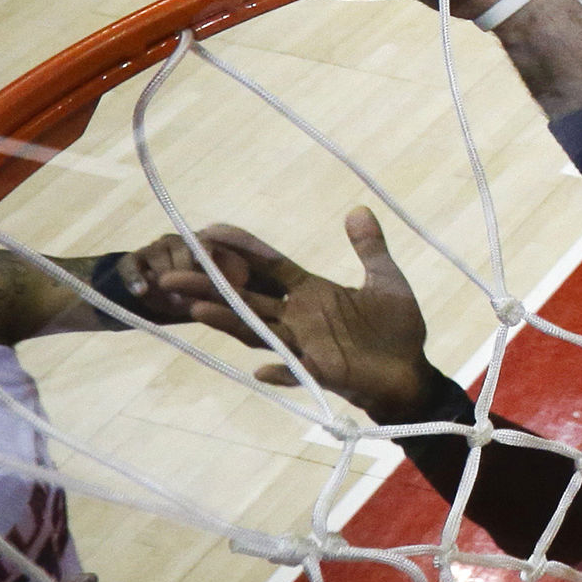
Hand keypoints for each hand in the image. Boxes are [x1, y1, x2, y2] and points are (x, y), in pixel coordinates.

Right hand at [115, 234, 251, 324]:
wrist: (165, 295)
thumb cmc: (199, 292)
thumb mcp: (215, 289)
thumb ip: (222, 286)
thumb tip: (232, 291)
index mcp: (198, 245)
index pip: (203, 244)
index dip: (203, 255)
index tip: (202, 266)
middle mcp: (175, 242)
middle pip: (178, 248)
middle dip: (183, 272)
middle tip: (188, 297)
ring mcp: (152, 249)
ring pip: (156, 255)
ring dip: (163, 279)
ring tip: (171, 301)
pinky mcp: (131, 262)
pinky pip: (129, 266)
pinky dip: (134, 278)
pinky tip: (141, 291)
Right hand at [164, 209, 432, 417]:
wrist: (411, 373)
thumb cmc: (396, 330)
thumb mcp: (385, 281)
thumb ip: (369, 248)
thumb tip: (359, 208)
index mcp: (311, 293)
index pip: (270, 267)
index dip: (243, 249)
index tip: (212, 230)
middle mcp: (299, 319)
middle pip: (248, 299)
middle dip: (212, 286)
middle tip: (170, 274)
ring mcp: (307, 347)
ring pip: (260, 332)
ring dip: (231, 322)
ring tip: (197, 310)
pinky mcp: (324, 373)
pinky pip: (297, 373)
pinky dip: (280, 372)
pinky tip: (262, 369)